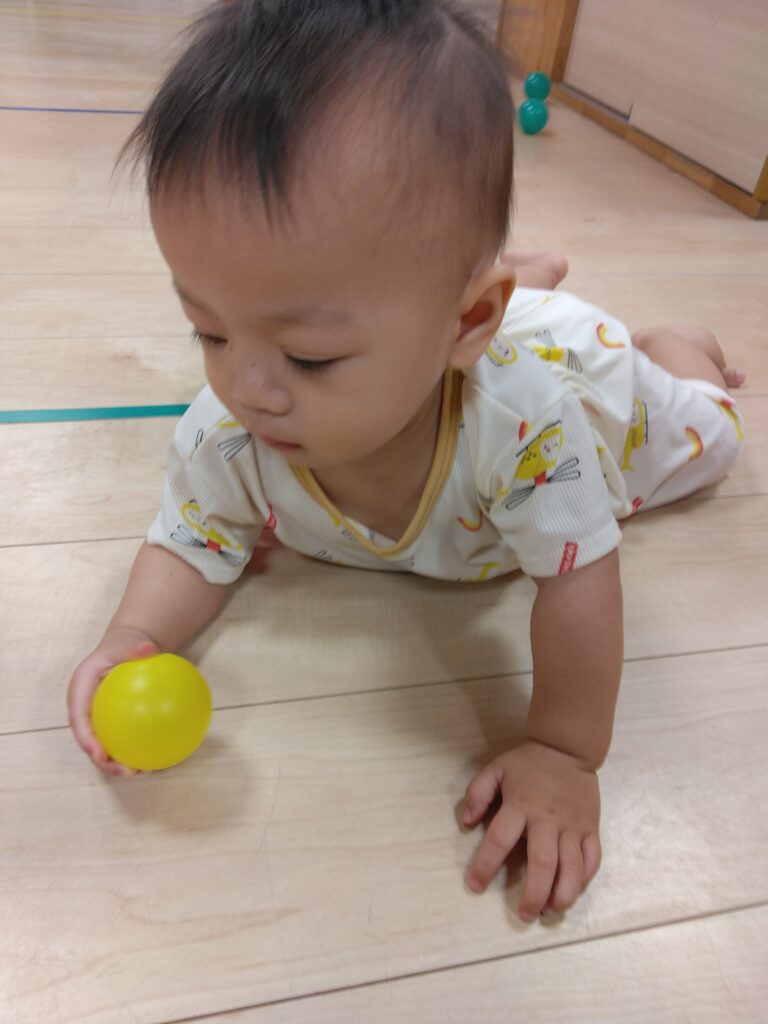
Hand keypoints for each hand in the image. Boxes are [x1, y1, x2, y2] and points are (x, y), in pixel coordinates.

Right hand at [66, 627, 158, 777]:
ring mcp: (97, 719)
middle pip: (89, 741)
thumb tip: (150, 649)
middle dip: (104, 762)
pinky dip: (134, 750)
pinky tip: (154, 759)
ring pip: (104, 746)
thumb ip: (134, 647)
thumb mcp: (126, 643)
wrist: (124, 648)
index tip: (100, 754)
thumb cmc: (122, 645)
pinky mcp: (112, 723)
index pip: (78, 719)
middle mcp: (84, 709)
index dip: (86, 740)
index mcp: (79, 691)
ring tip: (141, 772)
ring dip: (119, 763)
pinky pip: (121, 739)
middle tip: (127, 772)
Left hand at [463, 740, 600, 919]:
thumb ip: (477, 793)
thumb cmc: (528, 763)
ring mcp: (573, 825)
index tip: (475, 885)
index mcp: (521, 804)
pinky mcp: (591, 828)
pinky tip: (570, 893)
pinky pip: (592, 860)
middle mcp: (548, 819)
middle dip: (533, 894)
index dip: (486, 865)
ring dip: (562, 894)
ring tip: (549, 911)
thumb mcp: (495, 769)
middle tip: (524, 915)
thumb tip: (466, 822)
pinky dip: (583, 880)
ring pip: (573, 867)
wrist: (567, 748)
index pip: (500, 839)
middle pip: (543, 863)